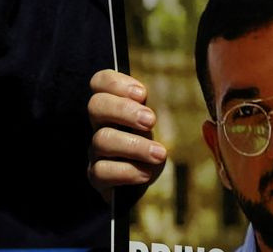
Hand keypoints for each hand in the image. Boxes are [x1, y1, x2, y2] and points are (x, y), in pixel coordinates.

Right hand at [87, 69, 166, 202]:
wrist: (158, 188)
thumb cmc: (161, 147)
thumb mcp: (167, 122)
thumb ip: (166, 104)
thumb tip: (177, 88)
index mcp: (115, 106)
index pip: (100, 82)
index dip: (116, 83)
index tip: (142, 94)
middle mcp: (101, 125)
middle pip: (95, 105)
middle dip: (123, 110)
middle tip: (151, 120)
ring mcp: (96, 151)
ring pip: (101, 140)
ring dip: (133, 145)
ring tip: (159, 153)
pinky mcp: (98, 178)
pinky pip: (100, 171)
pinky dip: (126, 171)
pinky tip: (146, 173)